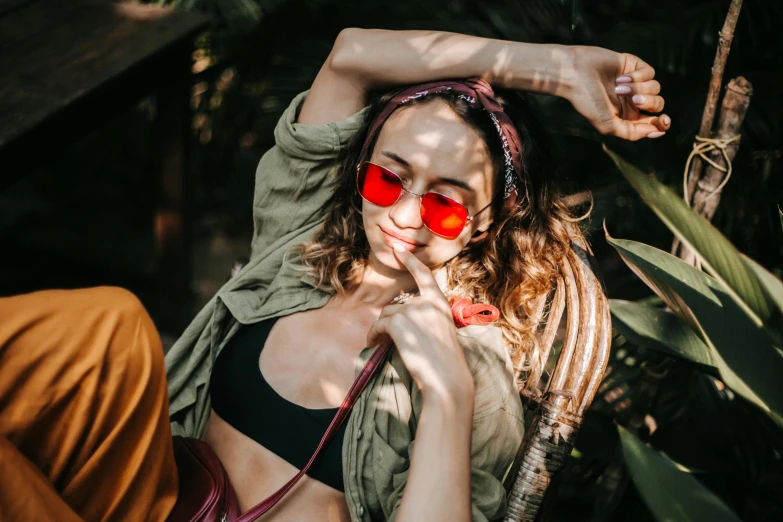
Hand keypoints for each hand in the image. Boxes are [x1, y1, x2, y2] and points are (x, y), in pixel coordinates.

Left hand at [366, 247, 472, 399]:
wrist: (446, 377)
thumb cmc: (444, 360)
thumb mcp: (440, 329)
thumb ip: (424, 316)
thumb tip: (396, 313)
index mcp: (439, 301)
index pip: (423, 274)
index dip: (409, 260)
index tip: (397, 249)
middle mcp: (426, 301)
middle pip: (397, 303)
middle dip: (391, 320)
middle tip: (388, 337)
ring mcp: (412, 310)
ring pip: (386, 314)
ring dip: (381, 328)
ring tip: (381, 343)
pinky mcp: (398, 322)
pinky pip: (378, 324)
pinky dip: (373, 335)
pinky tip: (373, 344)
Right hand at [565, 46, 670, 140]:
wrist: (576, 74)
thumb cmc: (587, 101)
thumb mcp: (607, 125)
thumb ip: (631, 132)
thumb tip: (655, 131)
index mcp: (627, 116)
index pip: (653, 122)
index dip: (662, 124)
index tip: (663, 121)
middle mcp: (632, 100)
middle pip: (658, 104)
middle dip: (649, 102)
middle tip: (634, 100)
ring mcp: (634, 82)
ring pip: (656, 88)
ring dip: (639, 88)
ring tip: (619, 87)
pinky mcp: (633, 65)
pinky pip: (650, 73)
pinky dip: (638, 76)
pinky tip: (621, 77)